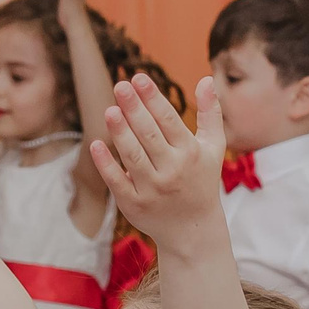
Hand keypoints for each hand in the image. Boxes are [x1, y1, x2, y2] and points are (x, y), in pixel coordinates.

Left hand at [90, 73, 224, 243]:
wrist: (193, 230)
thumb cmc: (201, 180)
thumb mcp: (213, 148)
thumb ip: (210, 113)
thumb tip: (205, 78)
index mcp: (190, 153)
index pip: (169, 120)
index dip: (153, 98)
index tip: (139, 78)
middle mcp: (172, 171)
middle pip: (149, 135)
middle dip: (134, 109)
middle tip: (120, 86)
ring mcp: (152, 189)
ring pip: (133, 156)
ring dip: (120, 133)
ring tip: (110, 110)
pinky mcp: (134, 204)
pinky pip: (117, 182)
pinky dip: (106, 164)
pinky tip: (96, 144)